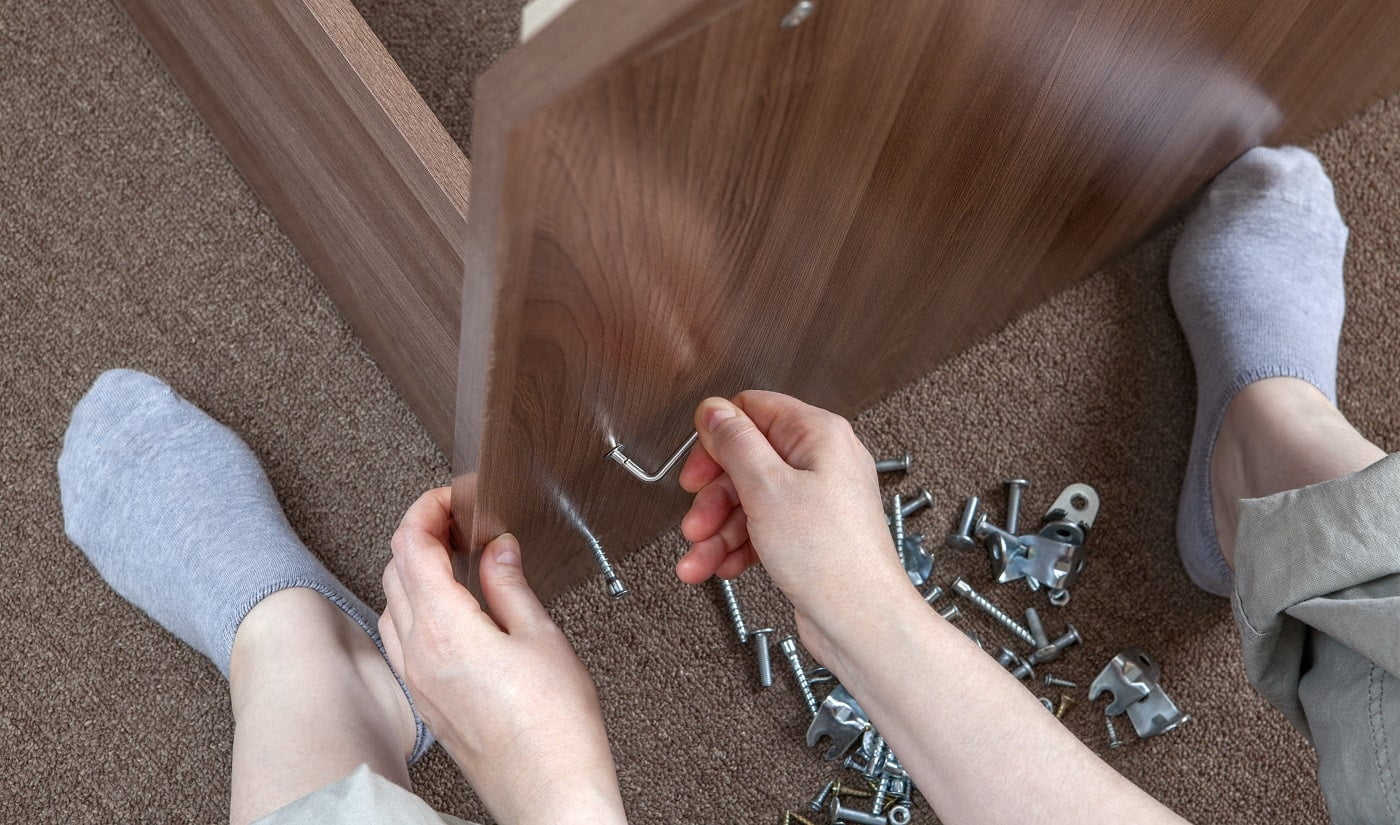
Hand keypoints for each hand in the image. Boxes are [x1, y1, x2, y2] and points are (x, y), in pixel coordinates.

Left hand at [380, 487, 625, 824]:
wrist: (550, 793)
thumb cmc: (556, 729)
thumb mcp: (542, 638)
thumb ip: (510, 586)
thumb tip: (496, 551)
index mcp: (445, 630)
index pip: (411, 545)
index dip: (427, 508)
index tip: (453, 497)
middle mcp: (419, 656)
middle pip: (394, 570)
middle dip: (421, 535)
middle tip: (460, 521)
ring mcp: (417, 683)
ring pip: (392, 604)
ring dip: (415, 572)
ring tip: (458, 560)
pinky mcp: (426, 703)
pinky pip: (402, 640)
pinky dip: (417, 608)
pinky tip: (453, 609)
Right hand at [675, 391, 911, 659]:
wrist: (861, 622)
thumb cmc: (831, 557)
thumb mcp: (766, 489)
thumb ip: (735, 443)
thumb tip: (714, 410)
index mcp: (818, 436)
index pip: (754, 411)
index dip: (717, 439)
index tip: (696, 470)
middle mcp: (821, 462)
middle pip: (746, 461)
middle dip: (713, 497)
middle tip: (695, 522)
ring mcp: (817, 500)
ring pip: (749, 501)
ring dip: (717, 530)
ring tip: (698, 559)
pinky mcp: (810, 535)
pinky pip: (763, 529)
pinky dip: (738, 547)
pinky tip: (720, 568)